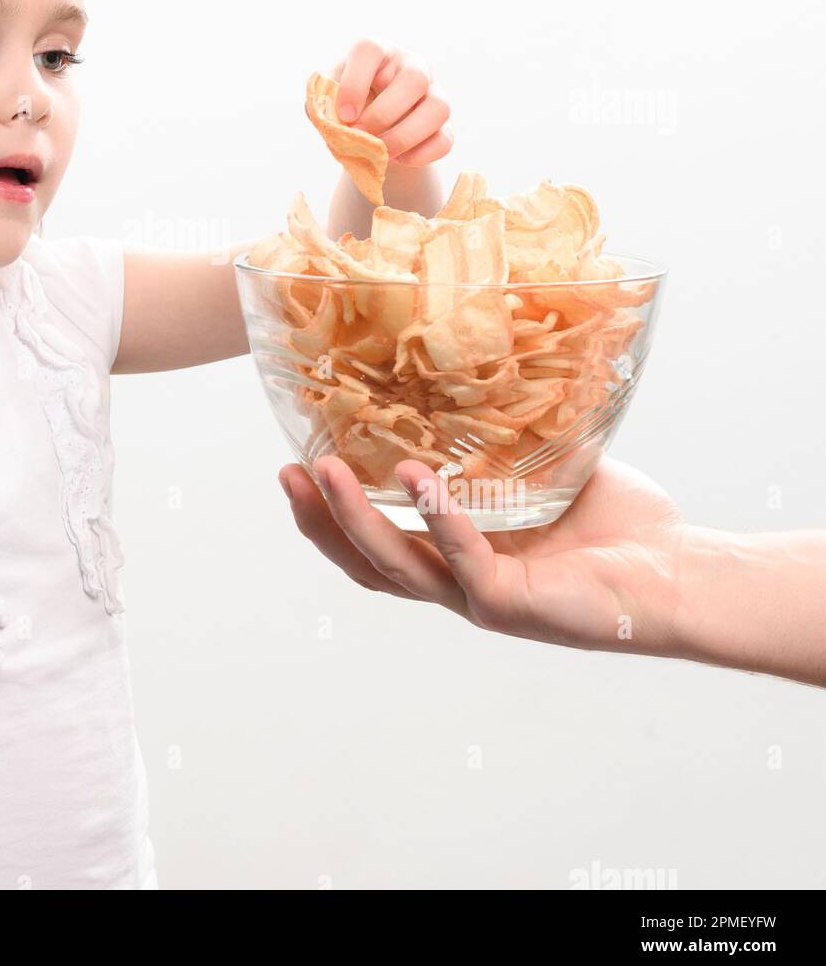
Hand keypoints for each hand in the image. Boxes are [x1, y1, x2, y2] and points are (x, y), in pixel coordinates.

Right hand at [279, 453, 691, 657]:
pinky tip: (415, 479)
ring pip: (396, 567)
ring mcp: (479, 599)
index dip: (328, 514)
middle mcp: (456, 584)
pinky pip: (462, 561)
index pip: (372, 544)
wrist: (678, 573)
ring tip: (327, 470)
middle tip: (287, 472)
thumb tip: (474, 362)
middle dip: (320, 520)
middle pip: (365, 564)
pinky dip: (437, 518)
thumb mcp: (540, 470)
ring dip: (355, 519)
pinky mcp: (512, 604)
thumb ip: (499, 437)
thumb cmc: (616, 523)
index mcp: (454, 556)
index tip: (295, 464)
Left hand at [330, 39, 452, 167]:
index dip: (355, 83)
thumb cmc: (348, 108)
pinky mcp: (445, 124)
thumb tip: (326, 117)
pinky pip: (444, 139)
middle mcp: (412, 66)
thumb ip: (322, 105)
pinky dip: (420, 155)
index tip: (344, 115)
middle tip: (361, 136)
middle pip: (414, 79)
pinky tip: (398, 159)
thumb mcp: (329, 101)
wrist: (372, 130)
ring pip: (438, 107)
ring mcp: (434, 93)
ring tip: (381, 153)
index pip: (370, 50)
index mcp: (378, 52)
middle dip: (383, 114)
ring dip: (404, 136)